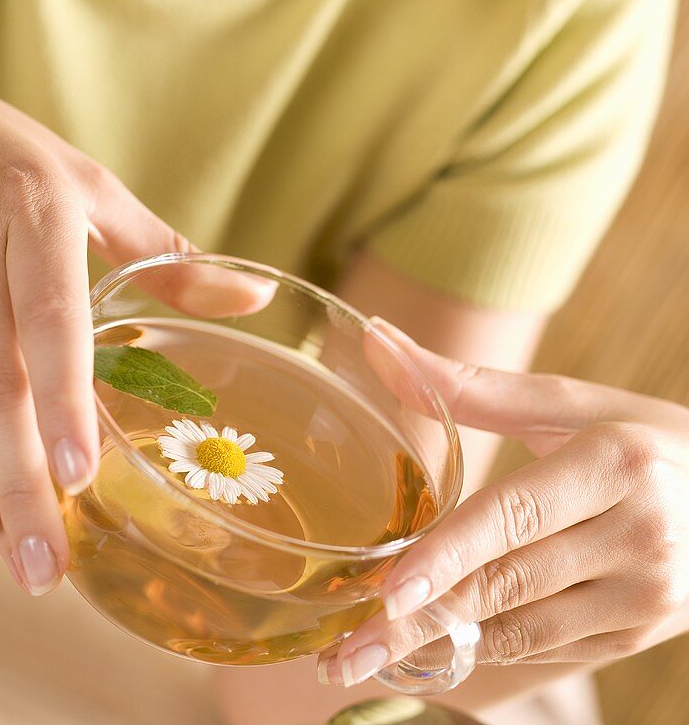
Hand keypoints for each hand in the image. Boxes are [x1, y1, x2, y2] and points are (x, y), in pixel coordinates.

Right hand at [0, 81, 273, 593]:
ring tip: (17, 555)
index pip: (49, 313)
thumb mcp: (91, 189)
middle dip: (19, 473)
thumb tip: (256, 297)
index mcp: (35, 215)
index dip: (62, 393)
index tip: (79, 472)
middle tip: (47, 562)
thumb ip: (163, 253)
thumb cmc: (15, 158)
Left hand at [319, 317, 688, 687]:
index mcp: (617, 461)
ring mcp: (647, 595)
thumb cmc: (641, 438)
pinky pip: (546, 650)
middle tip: (348, 646)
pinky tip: (436, 648)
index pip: (513, 515)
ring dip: (443, 646)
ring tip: (370, 655)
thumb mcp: (569, 405)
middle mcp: (640, 533)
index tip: (386, 589)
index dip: (447, 556)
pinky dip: (486, 649)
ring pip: (522, 631)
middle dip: (420, 619)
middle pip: (508, 584)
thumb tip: (379, 341)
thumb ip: (473, 386)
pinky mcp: (640, 635)